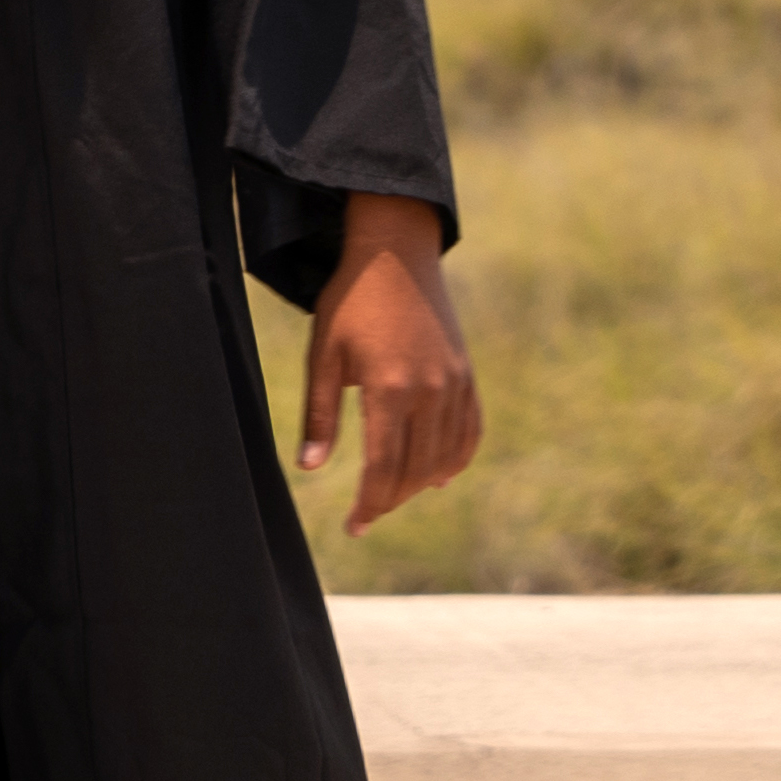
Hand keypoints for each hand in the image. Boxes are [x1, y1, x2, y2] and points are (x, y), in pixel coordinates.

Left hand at [300, 193, 481, 532]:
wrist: (396, 252)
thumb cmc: (350, 301)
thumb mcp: (324, 355)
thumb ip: (320, 415)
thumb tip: (310, 468)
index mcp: (390, 389)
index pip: (383, 469)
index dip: (369, 505)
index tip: (354, 527)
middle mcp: (430, 391)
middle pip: (416, 471)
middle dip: (390, 500)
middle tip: (366, 515)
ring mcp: (454, 383)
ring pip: (445, 457)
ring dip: (419, 484)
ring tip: (393, 496)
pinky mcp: (466, 374)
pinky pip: (470, 430)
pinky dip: (456, 458)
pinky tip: (437, 475)